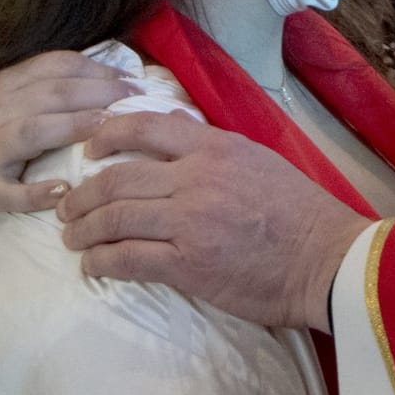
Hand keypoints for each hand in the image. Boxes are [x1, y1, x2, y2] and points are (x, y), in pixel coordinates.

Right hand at [0, 52, 134, 217]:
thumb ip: (37, 80)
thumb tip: (101, 72)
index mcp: (5, 84)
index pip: (56, 66)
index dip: (97, 69)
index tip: (131, 78)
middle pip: (55, 93)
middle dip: (100, 93)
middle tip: (136, 99)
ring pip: (35, 132)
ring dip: (73, 127)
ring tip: (108, 127)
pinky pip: (10, 192)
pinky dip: (35, 193)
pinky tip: (62, 191)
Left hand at [58, 113, 369, 332]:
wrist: (326, 257)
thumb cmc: (298, 211)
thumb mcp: (257, 160)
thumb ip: (212, 149)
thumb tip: (171, 132)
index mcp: (215, 148)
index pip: (146, 128)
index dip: (107, 135)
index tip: (90, 148)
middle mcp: (196, 178)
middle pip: (117, 178)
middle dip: (82, 194)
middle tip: (68, 206)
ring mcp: (189, 222)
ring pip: (114, 218)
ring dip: (84, 230)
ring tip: (73, 238)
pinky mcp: (187, 265)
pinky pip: (127, 259)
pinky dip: (101, 262)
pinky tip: (93, 266)